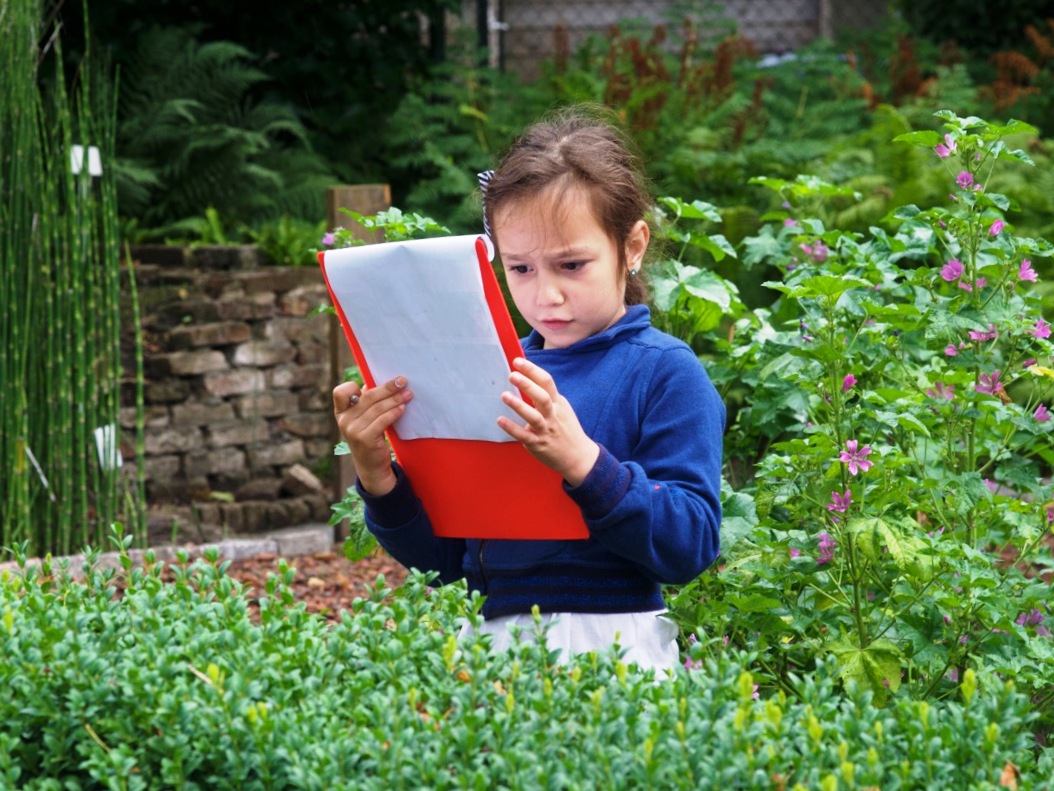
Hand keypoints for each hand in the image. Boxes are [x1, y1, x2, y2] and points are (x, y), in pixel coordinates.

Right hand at [332, 377, 411, 494]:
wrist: (371, 466)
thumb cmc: (370, 436)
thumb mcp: (363, 419)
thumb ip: (366, 402)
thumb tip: (378, 381)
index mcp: (341, 412)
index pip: (340, 392)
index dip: (353, 386)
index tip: (372, 383)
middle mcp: (344, 420)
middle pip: (367, 397)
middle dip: (387, 387)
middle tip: (402, 381)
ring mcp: (353, 431)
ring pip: (378, 408)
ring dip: (395, 399)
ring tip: (408, 394)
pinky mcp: (365, 439)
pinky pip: (382, 421)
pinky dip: (394, 412)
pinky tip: (403, 408)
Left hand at [497, 358, 599, 485]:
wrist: (578, 456)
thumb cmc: (566, 429)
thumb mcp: (561, 408)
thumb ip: (547, 396)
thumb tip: (527, 378)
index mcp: (558, 403)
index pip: (547, 382)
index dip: (532, 370)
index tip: (518, 361)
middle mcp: (553, 415)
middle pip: (542, 397)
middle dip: (527, 385)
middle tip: (512, 374)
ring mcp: (545, 430)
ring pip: (533, 417)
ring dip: (519, 406)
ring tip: (504, 395)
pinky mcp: (538, 444)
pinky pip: (524, 436)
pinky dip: (512, 428)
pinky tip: (500, 420)